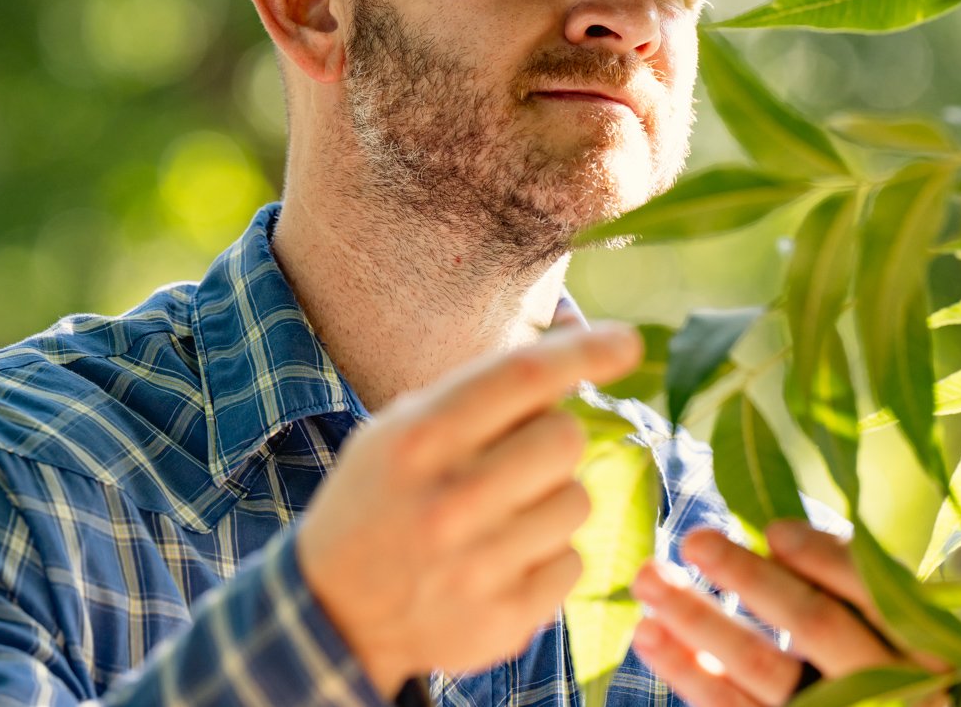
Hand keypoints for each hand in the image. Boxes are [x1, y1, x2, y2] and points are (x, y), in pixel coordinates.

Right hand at [294, 313, 642, 695]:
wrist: (334, 614)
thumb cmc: (377, 502)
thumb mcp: (395, 433)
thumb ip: (472, 396)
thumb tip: (568, 355)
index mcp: (420, 439)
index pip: (524, 375)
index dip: (586, 351)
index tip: (626, 343)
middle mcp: (451, 500)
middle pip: (565, 438)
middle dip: (553, 438)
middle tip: (517, 457)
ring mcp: (480, 565)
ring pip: (577, 500)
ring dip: (552, 499)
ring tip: (502, 515)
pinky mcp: (505, 619)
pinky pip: (572, 561)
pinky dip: (548, 556)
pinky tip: (503, 561)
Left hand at [629, 521, 949, 705]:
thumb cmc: (884, 664)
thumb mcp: (896, 626)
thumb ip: (850, 584)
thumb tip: (774, 539)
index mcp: (926, 647)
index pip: (874, 594)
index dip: (824, 560)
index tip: (773, 531)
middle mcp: (891, 688)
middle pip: (814, 624)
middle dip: (750, 578)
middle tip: (693, 539)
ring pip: (764, 669)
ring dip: (700, 621)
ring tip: (649, 580)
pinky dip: (688, 673)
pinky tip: (651, 637)